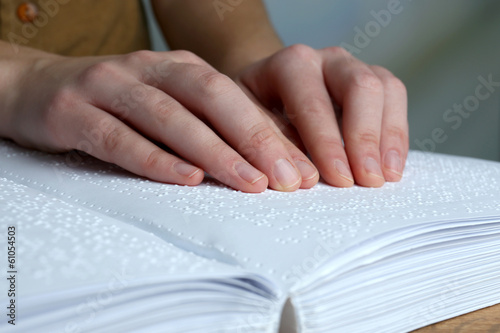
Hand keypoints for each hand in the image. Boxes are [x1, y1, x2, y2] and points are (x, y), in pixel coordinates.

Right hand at [3, 49, 319, 192]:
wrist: (34, 87)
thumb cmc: (115, 103)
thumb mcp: (166, 102)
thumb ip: (207, 123)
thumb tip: (268, 156)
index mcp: (178, 68)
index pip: (234, 97)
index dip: (271, 132)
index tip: (302, 170)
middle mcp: (148, 70)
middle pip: (210, 99)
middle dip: (254, 139)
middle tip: (289, 178)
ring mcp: (108, 87)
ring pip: (169, 117)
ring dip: (214, 152)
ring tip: (251, 183)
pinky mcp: (73, 112)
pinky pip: (119, 138)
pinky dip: (155, 159)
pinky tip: (186, 179)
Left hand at [235, 44, 408, 187]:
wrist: (264, 91)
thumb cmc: (251, 113)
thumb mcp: (244, 124)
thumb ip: (268, 145)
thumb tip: (299, 177)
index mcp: (290, 64)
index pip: (312, 101)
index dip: (327, 142)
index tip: (338, 179)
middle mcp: (326, 59)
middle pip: (359, 87)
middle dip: (364, 138)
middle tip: (366, 181)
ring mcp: (352, 67)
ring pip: (384, 89)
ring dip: (387, 137)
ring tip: (384, 178)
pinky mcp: (372, 81)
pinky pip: (395, 99)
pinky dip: (397, 134)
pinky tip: (392, 167)